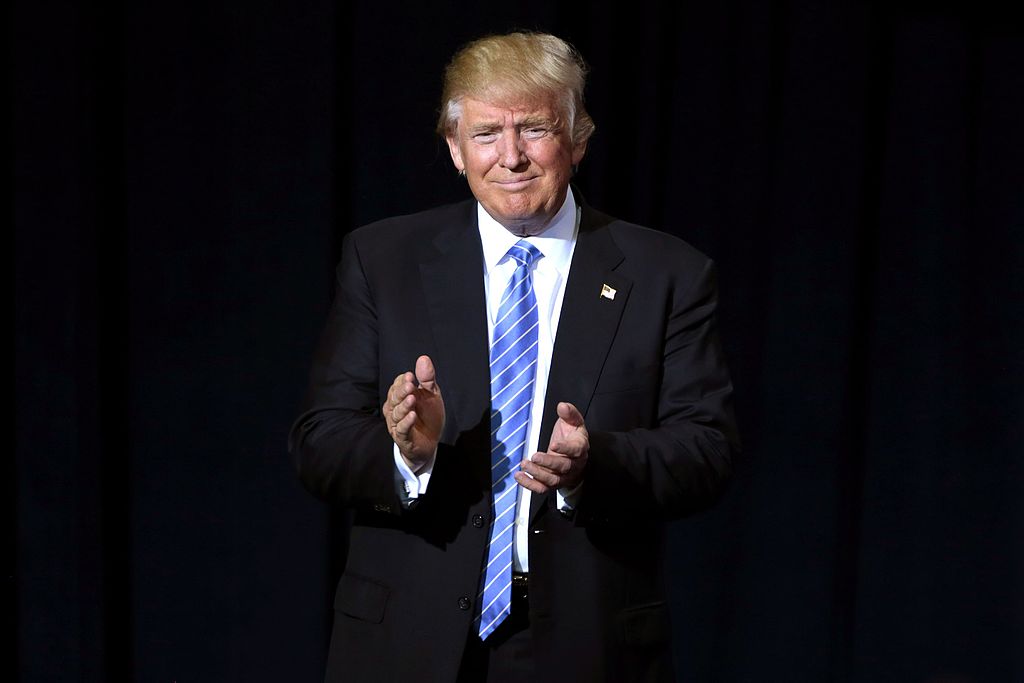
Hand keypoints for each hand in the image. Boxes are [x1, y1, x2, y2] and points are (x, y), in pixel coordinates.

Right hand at [383, 355, 444, 471]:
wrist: (431, 442)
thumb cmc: (429, 416)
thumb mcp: (431, 395)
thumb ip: (427, 378)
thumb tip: (423, 358)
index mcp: (401, 396)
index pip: (397, 385)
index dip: (403, 381)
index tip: (411, 376)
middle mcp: (395, 409)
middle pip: (394, 398)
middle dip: (401, 391)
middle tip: (410, 385)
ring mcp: (397, 423)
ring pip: (396, 413)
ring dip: (404, 406)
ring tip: (412, 399)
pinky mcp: (402, 437)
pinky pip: (401, 429)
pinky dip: (406, 422)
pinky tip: (412, 416)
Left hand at [516, 402, 588, 492]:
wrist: (576, 457)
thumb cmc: (573, 438)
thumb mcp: (574, 422)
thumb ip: (569, 413)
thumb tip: (562, 406)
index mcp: (580, 448)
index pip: (575, 450)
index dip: (565, 448)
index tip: (554, 445)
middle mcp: (573, 464)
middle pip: (563, 467)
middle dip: (548, 463)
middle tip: (534, 456)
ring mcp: (563, 476)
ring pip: (552, 480)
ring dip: (537, 474)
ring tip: (524, 464)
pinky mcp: (553, 483)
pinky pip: (542, 488)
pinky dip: (530, 485)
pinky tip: (520, 476)